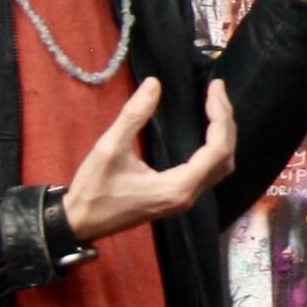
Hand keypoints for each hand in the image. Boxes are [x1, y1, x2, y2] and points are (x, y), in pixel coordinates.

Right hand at [62, 76, 236, 243]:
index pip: (217, 150)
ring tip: (215, 104)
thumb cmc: (93, 189)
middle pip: (225, 157)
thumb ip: (133, 116)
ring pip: (221, 166)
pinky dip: (215, 147)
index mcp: (177, 187)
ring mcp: (185, 199)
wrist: (81, 223)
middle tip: (216, 89)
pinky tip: (208, 129)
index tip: (213, 87)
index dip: (221, 116)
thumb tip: (154, 83)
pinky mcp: (178, 197)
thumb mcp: (109, 149)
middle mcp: (188, 196)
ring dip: (224, 135)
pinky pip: (210, 171)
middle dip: (225, 121)